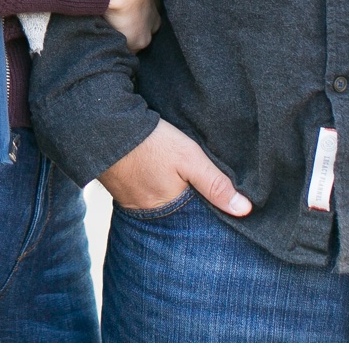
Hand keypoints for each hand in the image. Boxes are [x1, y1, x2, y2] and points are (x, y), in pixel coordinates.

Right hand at [100, 118, 251, 215]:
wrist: (103, 125)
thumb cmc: (151, 143)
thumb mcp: (189, 158)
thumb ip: (216, 184)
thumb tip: (245, 210)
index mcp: (168, 210)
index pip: (196, 223)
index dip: (209, 216)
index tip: (225, 213)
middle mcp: (148, 212)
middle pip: (177, 217)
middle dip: (190, 212)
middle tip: (204, 201)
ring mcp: (131, 201)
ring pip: (161, 207)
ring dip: (172, 201)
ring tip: (183, 190)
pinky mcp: (121, 188)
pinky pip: (144, 196)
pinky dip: (154, 190)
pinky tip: (159, 179)